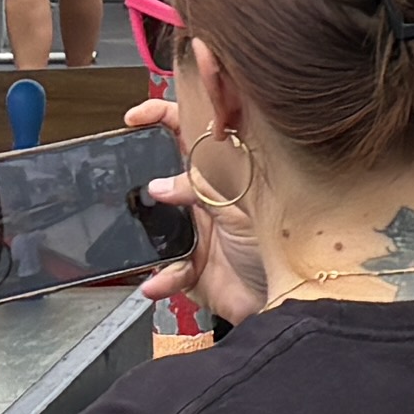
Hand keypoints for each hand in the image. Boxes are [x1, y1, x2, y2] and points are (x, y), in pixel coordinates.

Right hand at [127, 87, 275, 329]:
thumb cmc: (286, 246)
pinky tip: (156, 281)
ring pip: (154, 230)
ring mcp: (195, 237)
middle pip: (162, 181)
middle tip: (120, 179)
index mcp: (222, 180)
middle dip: (138, 180)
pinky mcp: (191, 272)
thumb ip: (201, 193)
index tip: (136, 116)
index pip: (189, 139)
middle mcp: (205, 205)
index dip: (162, 120)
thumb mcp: (242, 210)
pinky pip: (166, 272)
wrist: (293, 297)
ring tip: (141, 241)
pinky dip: (161, 278)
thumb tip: (159, 186)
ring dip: (145, 238)